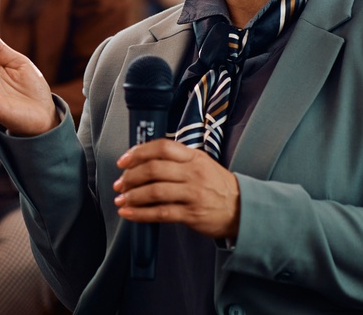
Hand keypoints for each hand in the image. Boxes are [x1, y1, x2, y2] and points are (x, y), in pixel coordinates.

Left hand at [113, 140, 239, 238]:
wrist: (243, 209)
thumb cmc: (218, 186)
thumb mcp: (202, 164)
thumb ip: (177, 160)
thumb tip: (143, 161)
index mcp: (194, 157)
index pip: (162, 147)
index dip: (138, 152)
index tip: (123, 161)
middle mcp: (193, 173)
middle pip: (153, 169)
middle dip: (130, 177)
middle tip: (119, 183)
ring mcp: (193, 193)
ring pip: (154, 191)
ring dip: (132, 195)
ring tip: (121, 199)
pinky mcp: (191, 214)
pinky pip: (160, 213)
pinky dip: (140, 213)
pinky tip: (128, 213)